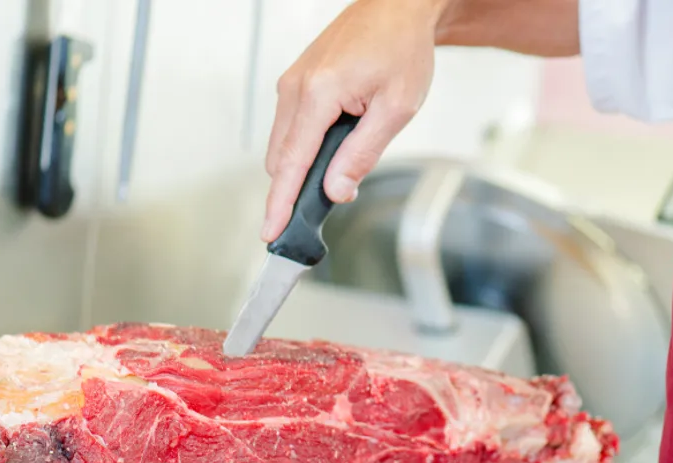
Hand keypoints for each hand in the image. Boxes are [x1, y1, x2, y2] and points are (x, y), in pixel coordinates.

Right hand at [261, 0, 445, 241]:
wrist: (397, 8)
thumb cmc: (401, 47)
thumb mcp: (395, 108)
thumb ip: (362, 153)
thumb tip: (337, 190)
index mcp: (318, 93)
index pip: (292, 163)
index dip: (280, 203)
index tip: (270, 231)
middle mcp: (296, 87)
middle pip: (280, 159)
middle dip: (292, 191)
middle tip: (312, 218)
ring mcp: (292, 83)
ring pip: (284, 145)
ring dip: (301, 168)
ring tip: (334, 176)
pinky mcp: (296, 83)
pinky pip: (291, 127)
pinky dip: (304, 148)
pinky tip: (331, 151)